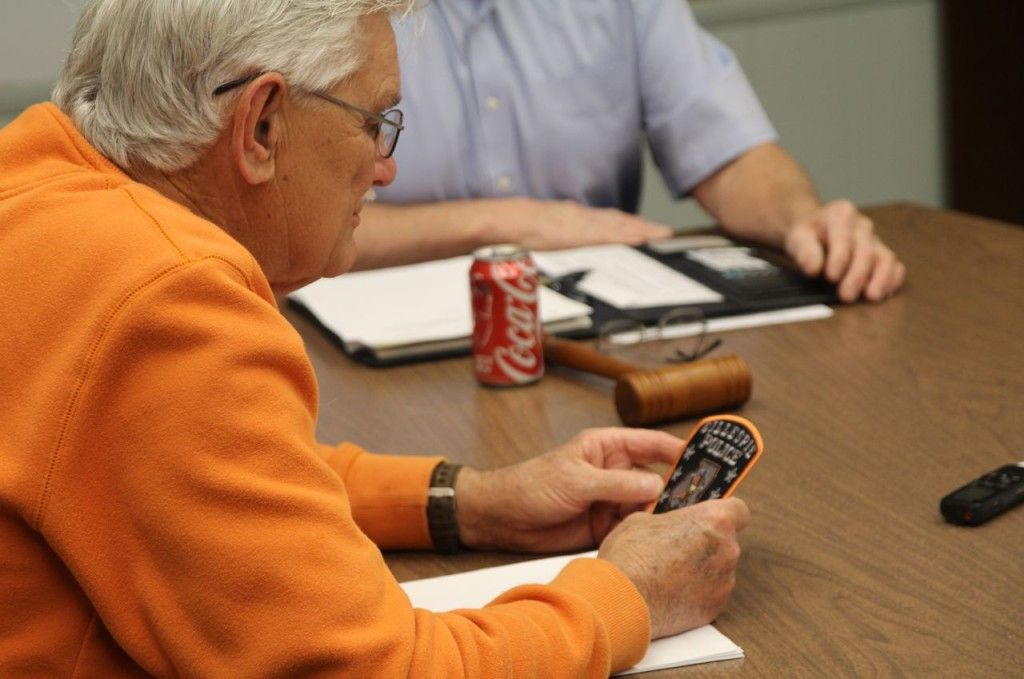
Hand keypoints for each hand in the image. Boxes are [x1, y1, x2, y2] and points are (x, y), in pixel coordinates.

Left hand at [455, 428, 681, 552]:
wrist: (503, 518)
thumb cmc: (531, 485)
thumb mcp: (576, 480)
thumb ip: (617, 483)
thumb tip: (656, 484)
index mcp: (607, 447)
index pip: (651, 443)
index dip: (679, 449)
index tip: (706, 458)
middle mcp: (614, 471)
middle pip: (656, 476)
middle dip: (678, 486)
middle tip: (703, 498)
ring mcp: (611, 499)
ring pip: (649, 504)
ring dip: (664, 513)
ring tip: (685, 521)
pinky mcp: (606, 525)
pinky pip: (635, 527)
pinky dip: (648, 532)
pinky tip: (661, 537)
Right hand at [485, 198, 672, 249]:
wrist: (505, 222)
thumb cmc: (513, 227)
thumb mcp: (534, 230)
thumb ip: (546, 233)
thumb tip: (547, 238)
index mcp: (570, 215)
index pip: (603, 219)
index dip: (624, 223)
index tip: (642, 227)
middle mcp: (580, 216)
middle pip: (617, 220)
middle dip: (640, 225)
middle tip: (663, 230)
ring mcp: (582, 224)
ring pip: (618, 226)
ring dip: (641, 229)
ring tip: (661, 234)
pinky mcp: (580, 234)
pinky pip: (611, 236)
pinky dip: (628, 236)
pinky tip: (641, 238)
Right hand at [598, 497, 750, 638]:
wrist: (622, 599)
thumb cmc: (631, 555)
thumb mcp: (641, 519)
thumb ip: (667, 519)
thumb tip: (668, 523)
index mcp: (714, 520)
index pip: (739, 510)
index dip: (725, 514)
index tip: (710, 519)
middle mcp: (727, 550)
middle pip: (726, 541)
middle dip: (706, 543)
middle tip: (677, 547)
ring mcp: (724, 581)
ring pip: (719, 569)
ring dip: (701, 569)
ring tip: (669, 573)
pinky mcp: (716, 607)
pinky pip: (711, 594)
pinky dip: (696, 593)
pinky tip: (671, 592)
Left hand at [784, 199, 905, 301]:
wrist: (816, 230)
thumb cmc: (807, 234)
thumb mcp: (798, 237)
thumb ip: (804, 250)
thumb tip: (814, 269)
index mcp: (841, 214)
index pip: (843, 236)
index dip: (840, 257)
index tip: (831, 277)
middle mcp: (862, 226)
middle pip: (866, 250)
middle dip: (857, 275)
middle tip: (846, 295)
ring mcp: (875, 240)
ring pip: (885, 258)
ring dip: (880, 279)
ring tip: (871, 297)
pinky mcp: (882, 255)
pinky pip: (894, 266)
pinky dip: (892, 280)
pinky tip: (885, 293)